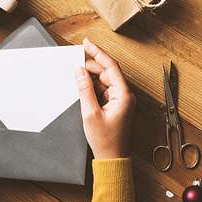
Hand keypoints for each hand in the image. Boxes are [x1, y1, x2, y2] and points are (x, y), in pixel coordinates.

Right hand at [76, 38, 135, 159]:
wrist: (112, 158)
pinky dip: (93, 86)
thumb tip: (80, 71)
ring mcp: (120, 100)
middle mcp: (125, 95)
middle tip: (76, 61)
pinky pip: (104, 89)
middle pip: (108, 72)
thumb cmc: (106, 140)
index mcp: (123, 95)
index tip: (87, 43)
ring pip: (105, 80)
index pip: (111, 66)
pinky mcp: (115, 105)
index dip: (98, 52)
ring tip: (77, 74)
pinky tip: (83, 86)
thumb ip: (85, 89)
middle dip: (92, 65)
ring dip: (92, 76)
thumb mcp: (90, 113)